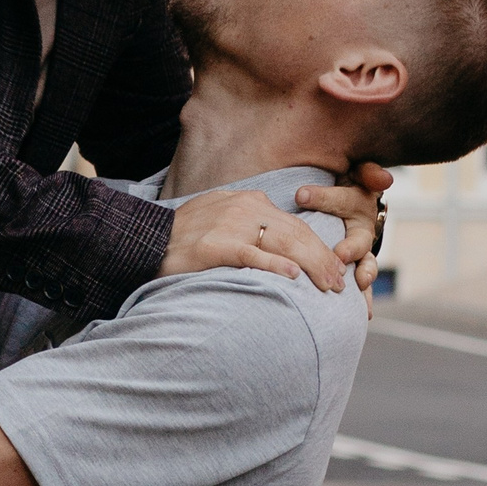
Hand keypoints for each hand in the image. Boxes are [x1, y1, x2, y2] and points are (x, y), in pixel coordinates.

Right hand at [159, 189, 346, 290]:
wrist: (146, 241)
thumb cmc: (185, 238)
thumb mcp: (222, 219)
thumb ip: (250, 225)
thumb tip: (280, 246)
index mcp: (249, 201)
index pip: (295, 224)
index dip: (320, 247)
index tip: (336, 268)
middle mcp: (244, 208)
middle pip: (296, 233)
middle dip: (323, 259)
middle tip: (340, 284)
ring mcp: (230, 225)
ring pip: (283, 243)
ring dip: (311, 265)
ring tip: (329, 284)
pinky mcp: (215, 246)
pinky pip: (252, 255)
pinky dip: (275, 265)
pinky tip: (293, 276)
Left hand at [294, 161, 391, 296]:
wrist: (347, 204)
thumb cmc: (345, 187)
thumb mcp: (355, 175)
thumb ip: (368, 173)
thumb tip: (384, 177)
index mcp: (359, 203)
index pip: (344, 200)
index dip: (323, 198)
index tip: (300, 195)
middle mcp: (363, 230)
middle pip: (360, 238)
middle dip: (351, 247)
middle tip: (340, 254)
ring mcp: (361, 252)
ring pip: (366, 263)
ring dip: (365, 272)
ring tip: (360, 281)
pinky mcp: (357, 269)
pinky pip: (362, 283)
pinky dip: (364, 298)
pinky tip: (366, 312)